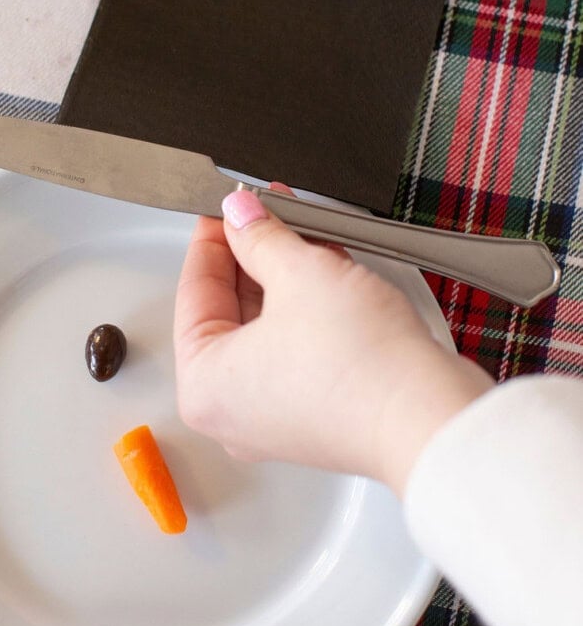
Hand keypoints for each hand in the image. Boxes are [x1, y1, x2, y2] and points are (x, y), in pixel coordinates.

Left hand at [173, 187, 493, 495]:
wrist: (431, 414)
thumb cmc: (360, 366)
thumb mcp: (299, 273)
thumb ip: (260, 235)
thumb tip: (239, 213)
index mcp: (202, 386)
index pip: (193, 293)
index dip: (213, 238)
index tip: (227, 207)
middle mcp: (231, 411)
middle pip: (229, 311)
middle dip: (253, 253)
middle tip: (267, 210)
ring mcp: (274, 418)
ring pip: (266, 328)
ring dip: (283, 275)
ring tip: (301, 229)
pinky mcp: (315, 416)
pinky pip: (296, 349)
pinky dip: (306, 309)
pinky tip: (324, 266)